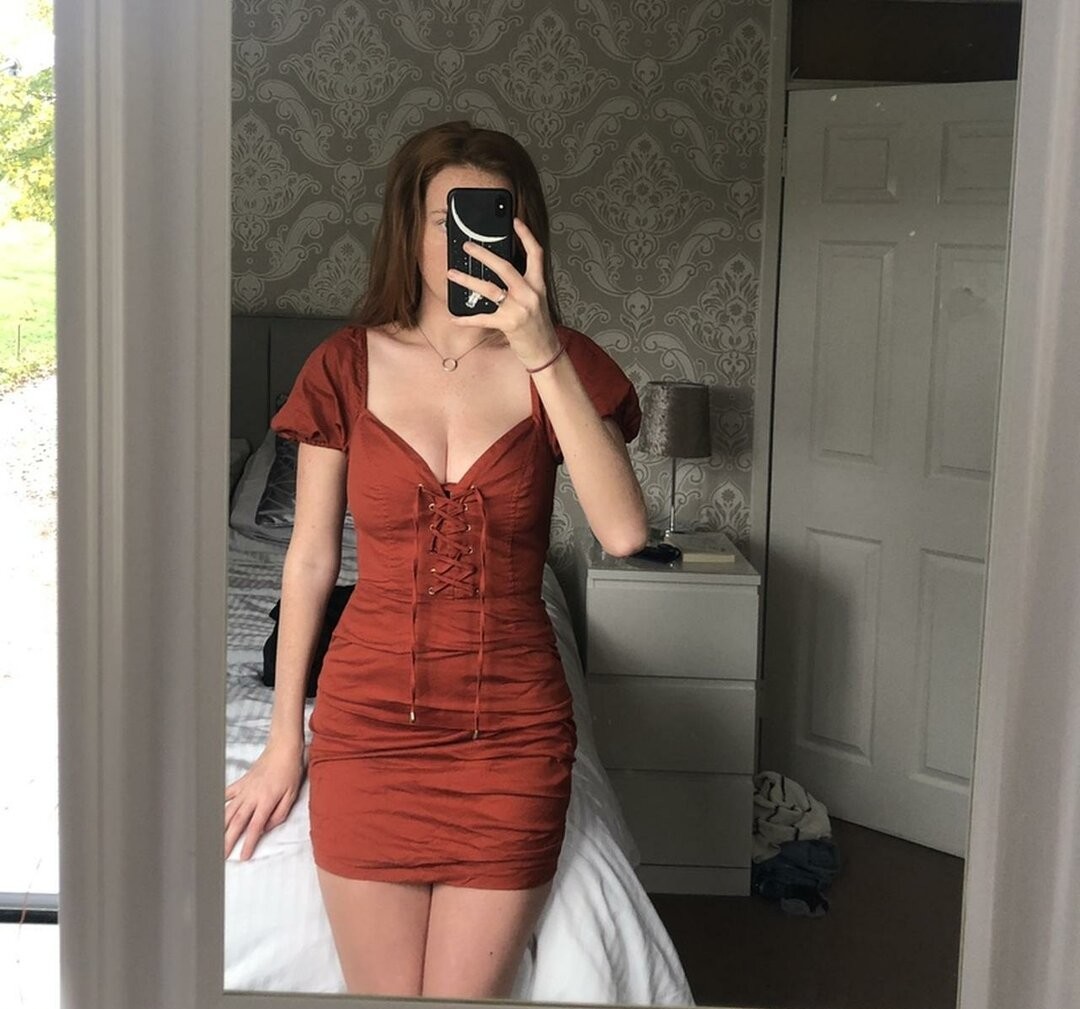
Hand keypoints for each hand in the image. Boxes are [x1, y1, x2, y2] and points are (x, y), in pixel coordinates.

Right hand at [223, 740, 305, 860]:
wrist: (283, 749)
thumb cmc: (290, 770)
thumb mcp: (292, 794)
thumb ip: (279, 813)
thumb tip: (267, 828)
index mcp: (266, 801)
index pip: (255, 827)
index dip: (248, 843)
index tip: (243, 856)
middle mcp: (252, 796)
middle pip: (237, 822)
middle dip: (228, 840)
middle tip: (222, 855)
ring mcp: (245, 789)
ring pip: (229, 810)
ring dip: (221, 826)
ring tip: (214, 839)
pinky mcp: (242, 781)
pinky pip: (227, 794)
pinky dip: (220, 804)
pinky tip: (214, 813)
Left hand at [447, 217, 560, 369]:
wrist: (545, 350)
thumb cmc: (538, 325)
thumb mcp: (536, 299)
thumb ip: (523, 284)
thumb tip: (500, 269)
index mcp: (537, 284)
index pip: (535, 253)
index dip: (525, 235)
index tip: (514, 221)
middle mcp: (530, 293)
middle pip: (505, 267)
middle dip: (484, 254)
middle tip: (467, 246)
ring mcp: (519, 309)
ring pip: (489, 289)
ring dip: (468, 280)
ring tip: (452, 274)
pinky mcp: (509, 324)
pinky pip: (483, 318)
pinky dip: (467, 319)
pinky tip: (455, 317)